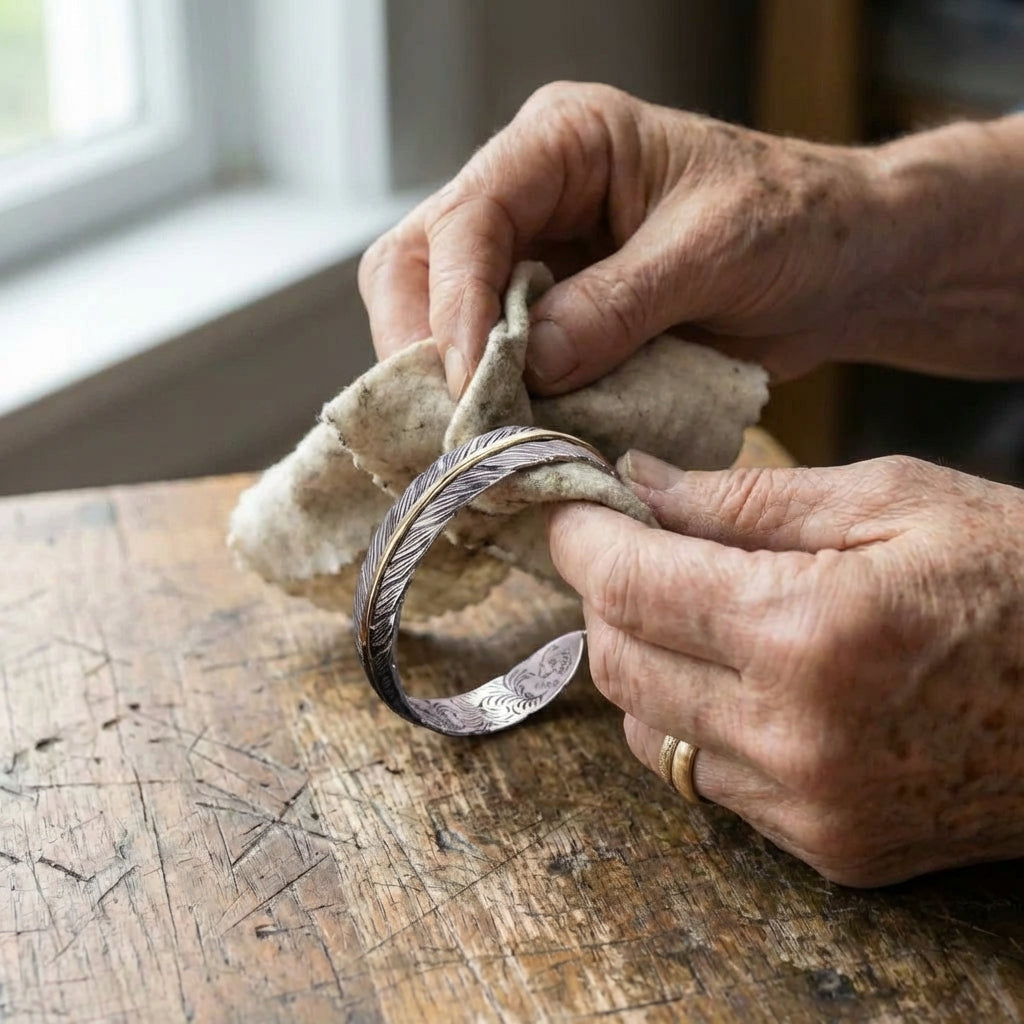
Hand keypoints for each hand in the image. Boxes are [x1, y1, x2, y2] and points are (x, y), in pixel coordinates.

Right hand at [358, 82, 1023, 397]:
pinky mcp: (548, 322)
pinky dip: (491, 405)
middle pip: (418, 263)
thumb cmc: (795, 224)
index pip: (469, 216)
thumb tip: (532, 368)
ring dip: (447, 383)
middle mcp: (529, 196)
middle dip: (423, 345)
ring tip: (476, 440)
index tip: (467, 382)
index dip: (453, 302)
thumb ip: (619, 305)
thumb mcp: (714, 250)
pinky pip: (490, 363)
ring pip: (436, 317)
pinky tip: (506, 439)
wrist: (839, 268)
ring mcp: (532, 261)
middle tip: (454, 421)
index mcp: (563, 143)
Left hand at [547, 451, 1023, 885]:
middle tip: (633, 546)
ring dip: (644, 660)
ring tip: (691, 609)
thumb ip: (746, 497)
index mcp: (811, 631)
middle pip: (618, 661)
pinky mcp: (830, 850)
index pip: (630, 585)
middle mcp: (796, 739)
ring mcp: (811, 809)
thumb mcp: (892, 500)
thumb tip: (640, 480)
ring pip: (648, 729)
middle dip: (604, 594)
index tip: (571, 507)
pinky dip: (695, 720)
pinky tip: (739, 676)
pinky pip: (707, 779)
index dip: (582, 538)